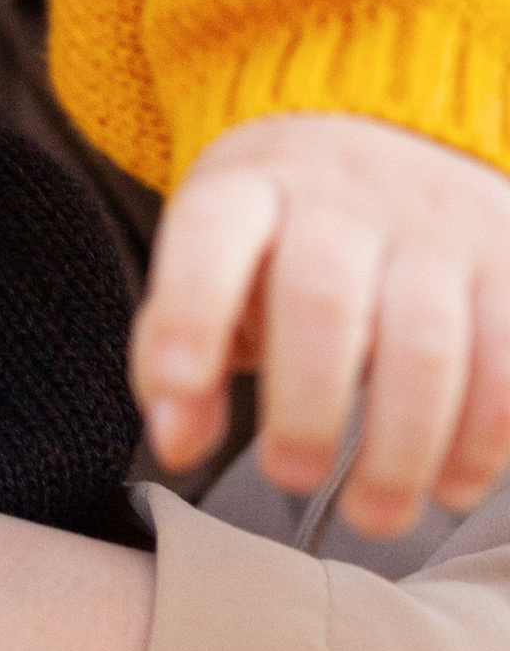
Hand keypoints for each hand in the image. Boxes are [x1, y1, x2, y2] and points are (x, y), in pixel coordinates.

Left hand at [136, 108, 509, 535]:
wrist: (399, 135)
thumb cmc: (287, 232)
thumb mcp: (218, 263)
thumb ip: (179, 349)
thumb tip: (174, 441)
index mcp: (253, 188)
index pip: (211, 234)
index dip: (190, 312)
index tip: (176, 389)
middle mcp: (342, 198)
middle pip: (323, 299)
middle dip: (306, 406)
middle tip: (289, 474)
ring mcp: (433, 230)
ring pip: (425, 343)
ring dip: (400, 447)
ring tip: (371, 514)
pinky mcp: (504, 267)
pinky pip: (506, 358)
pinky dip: (483, 439)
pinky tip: (452, 486)